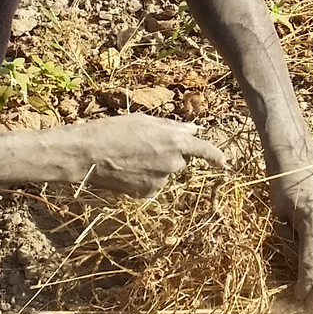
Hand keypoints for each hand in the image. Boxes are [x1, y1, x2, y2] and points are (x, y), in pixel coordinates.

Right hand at [58, 114, 223, 196]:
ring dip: (153, 166)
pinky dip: (142, 179)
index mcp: (174, 141)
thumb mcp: (145, 120)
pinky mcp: (147, 193)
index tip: (224, 162)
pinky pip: (151, 185)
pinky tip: (126, 171)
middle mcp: (172, 163)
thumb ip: (173, 127)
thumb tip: (195, 129)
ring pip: (163, 173)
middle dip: (168, 154)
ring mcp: (160, 181)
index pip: (203, 149)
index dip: (215, 155)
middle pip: (180, 160)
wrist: (88, 154)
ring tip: (129, 157)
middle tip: (143, 145)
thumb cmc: (114, 130)